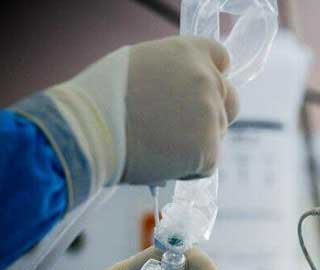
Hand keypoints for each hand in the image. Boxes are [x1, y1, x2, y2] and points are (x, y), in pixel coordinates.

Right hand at [14, 36, 238, 190]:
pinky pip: (208, 162)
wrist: (89, 133)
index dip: (212, 75)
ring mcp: (211, 116)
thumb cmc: (100, 98)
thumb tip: (183, 88)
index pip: (221, 59)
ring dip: (197, 142)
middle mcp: (207, 80)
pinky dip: (190, 168)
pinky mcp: (209, 150)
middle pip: (230, 100)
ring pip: (217, 133)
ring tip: (158, 146)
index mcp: (189, 52)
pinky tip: (162, 162)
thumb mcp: (139, 64)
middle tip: (180, 128)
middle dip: (211, 113)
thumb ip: (172, 72)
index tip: (200, 91)